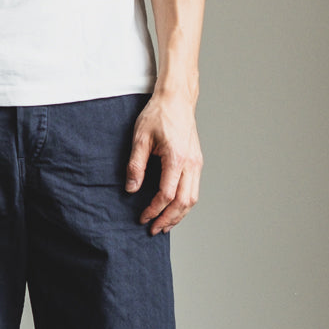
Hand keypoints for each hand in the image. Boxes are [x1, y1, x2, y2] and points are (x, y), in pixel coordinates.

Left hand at [126, 91, 202, 233]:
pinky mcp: (196, 162)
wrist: (177, 98)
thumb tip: (131, 189)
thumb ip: (135, 165)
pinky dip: (184, 204)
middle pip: (183, 202)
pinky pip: (194, 190)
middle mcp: (191, 163)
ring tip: (164, 225)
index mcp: (177, 158)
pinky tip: (173, 210)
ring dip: (179, 215)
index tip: (142, 217)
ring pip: (192, 199)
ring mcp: (196, 163)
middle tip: (154, 229)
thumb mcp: (140, 138)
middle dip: (168, 219)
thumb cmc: (159, 114)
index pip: (166, 194)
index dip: (154, 210)